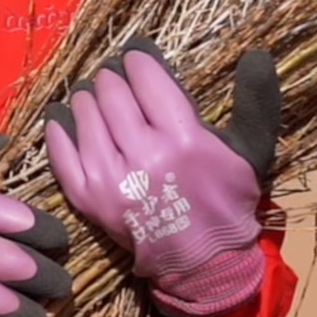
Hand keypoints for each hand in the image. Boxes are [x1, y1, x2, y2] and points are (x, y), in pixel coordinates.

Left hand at [43, 37, 281, 316]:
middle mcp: (144, 155)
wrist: (203, 261)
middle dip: (112, 78)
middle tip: (113, 76)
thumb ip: (256, 101)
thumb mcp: (252, 150)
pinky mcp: (87, 199)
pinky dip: (58, 131)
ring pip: (85, 116)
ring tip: (92, 95)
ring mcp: (111, 179)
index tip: (135, 58)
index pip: (147, 80)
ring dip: (86, 98)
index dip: (137, 61)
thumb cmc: (226, 199)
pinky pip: (61, 154)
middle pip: (112, 93)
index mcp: (184, 139)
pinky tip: (61, 117)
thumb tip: (259, 54)